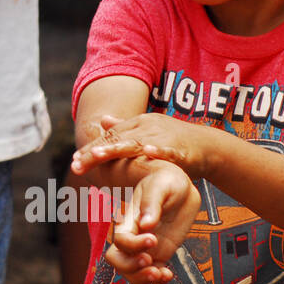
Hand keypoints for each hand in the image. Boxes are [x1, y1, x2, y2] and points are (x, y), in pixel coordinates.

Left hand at [72, 112, 211, 179]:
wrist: (208, 145)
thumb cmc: (173, 141)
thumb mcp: (147, 131)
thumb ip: (124, 127)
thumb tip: (102, 120)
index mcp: (138, 124)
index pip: (109, 136)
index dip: (91, 148)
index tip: (74, 161)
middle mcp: (147, 128)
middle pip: (116, 140)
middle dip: (95, 152)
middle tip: (77, 163)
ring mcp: (164, 137)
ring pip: (136, 143)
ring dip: (116, 149)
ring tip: (98, 154)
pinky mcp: (181, 149)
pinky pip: (168, 150)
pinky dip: (158, 151)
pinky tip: (147, 153)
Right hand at [104, 163, 199, 283]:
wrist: (181, 187)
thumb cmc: (167, 180)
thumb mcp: (160, 185)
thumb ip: (152, 203)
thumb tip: (147, 224)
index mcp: (129, 219)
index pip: (120, 239)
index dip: (133, 244)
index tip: (153, 239)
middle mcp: (134, 235)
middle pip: (116, 259)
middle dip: (130, 267)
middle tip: (150, 263)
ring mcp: (146, 247)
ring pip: (131, 272)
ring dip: (142, 278)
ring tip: (161, 274)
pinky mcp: (160, 254)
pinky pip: (151, 274)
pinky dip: (157, 281)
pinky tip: (168, 275)